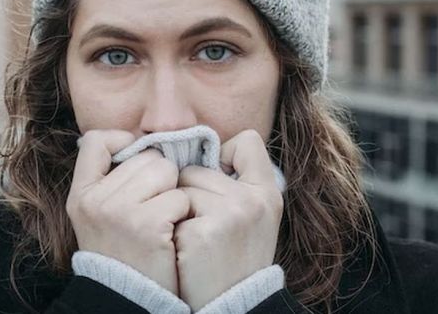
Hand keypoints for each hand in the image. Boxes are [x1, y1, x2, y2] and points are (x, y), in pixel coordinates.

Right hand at [66, 129, 190, 294]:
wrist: (129, 299)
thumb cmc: (123, 252)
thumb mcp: (98, 216)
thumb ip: (111, 181)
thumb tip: (138, 143)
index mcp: (81, 195)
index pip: (97, 141)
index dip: (123, 142)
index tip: (137, 161)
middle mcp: (96, 200)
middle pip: (146, 156)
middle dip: (160, 177)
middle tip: (154, 207)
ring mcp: (120, 212)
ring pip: (166, 171)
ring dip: (174, 193)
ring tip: (163, 219)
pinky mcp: (148, 225)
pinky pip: (180, 197)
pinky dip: (183, 213)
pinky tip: (171, 233)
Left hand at [174, 130, 283, 310]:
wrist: (232, 306)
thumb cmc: (235, 258)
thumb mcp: (254, 216)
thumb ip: (238, 181)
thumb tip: (200, 147)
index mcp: (268, 191)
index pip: (246, 141)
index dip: (225, 156)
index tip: (219, 183)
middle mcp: (252, 199)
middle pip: (197, 167)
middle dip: (190, 192)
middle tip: (203, 226)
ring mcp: (228, 214)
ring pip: (179, 188)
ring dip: (176, 211)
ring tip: (193, 240)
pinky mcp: (202, 233)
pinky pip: (169, 210)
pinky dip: (170, 230)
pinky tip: (185, 252)